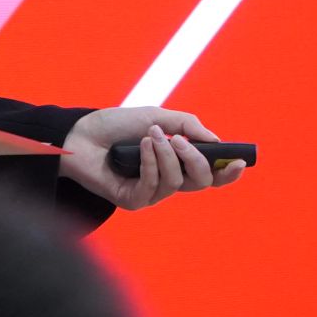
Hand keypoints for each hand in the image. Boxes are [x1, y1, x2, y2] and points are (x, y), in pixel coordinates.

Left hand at [59, 106, 248, 209]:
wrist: (78, 133)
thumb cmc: (114, 125)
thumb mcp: (154, 116)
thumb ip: (186, 125)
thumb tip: (215, 141)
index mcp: (176, 162)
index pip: (209, 174)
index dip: (227, 172)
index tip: (239, 161)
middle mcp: (167, 180)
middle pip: (200, 182)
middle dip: (196, 160)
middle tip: (179, 140)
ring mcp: (150, 192)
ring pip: (177, 183)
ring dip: (167, 156)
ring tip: (150, 135)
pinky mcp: (133, 200)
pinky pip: (153, 186)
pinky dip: (150, 163)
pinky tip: (141, 147)